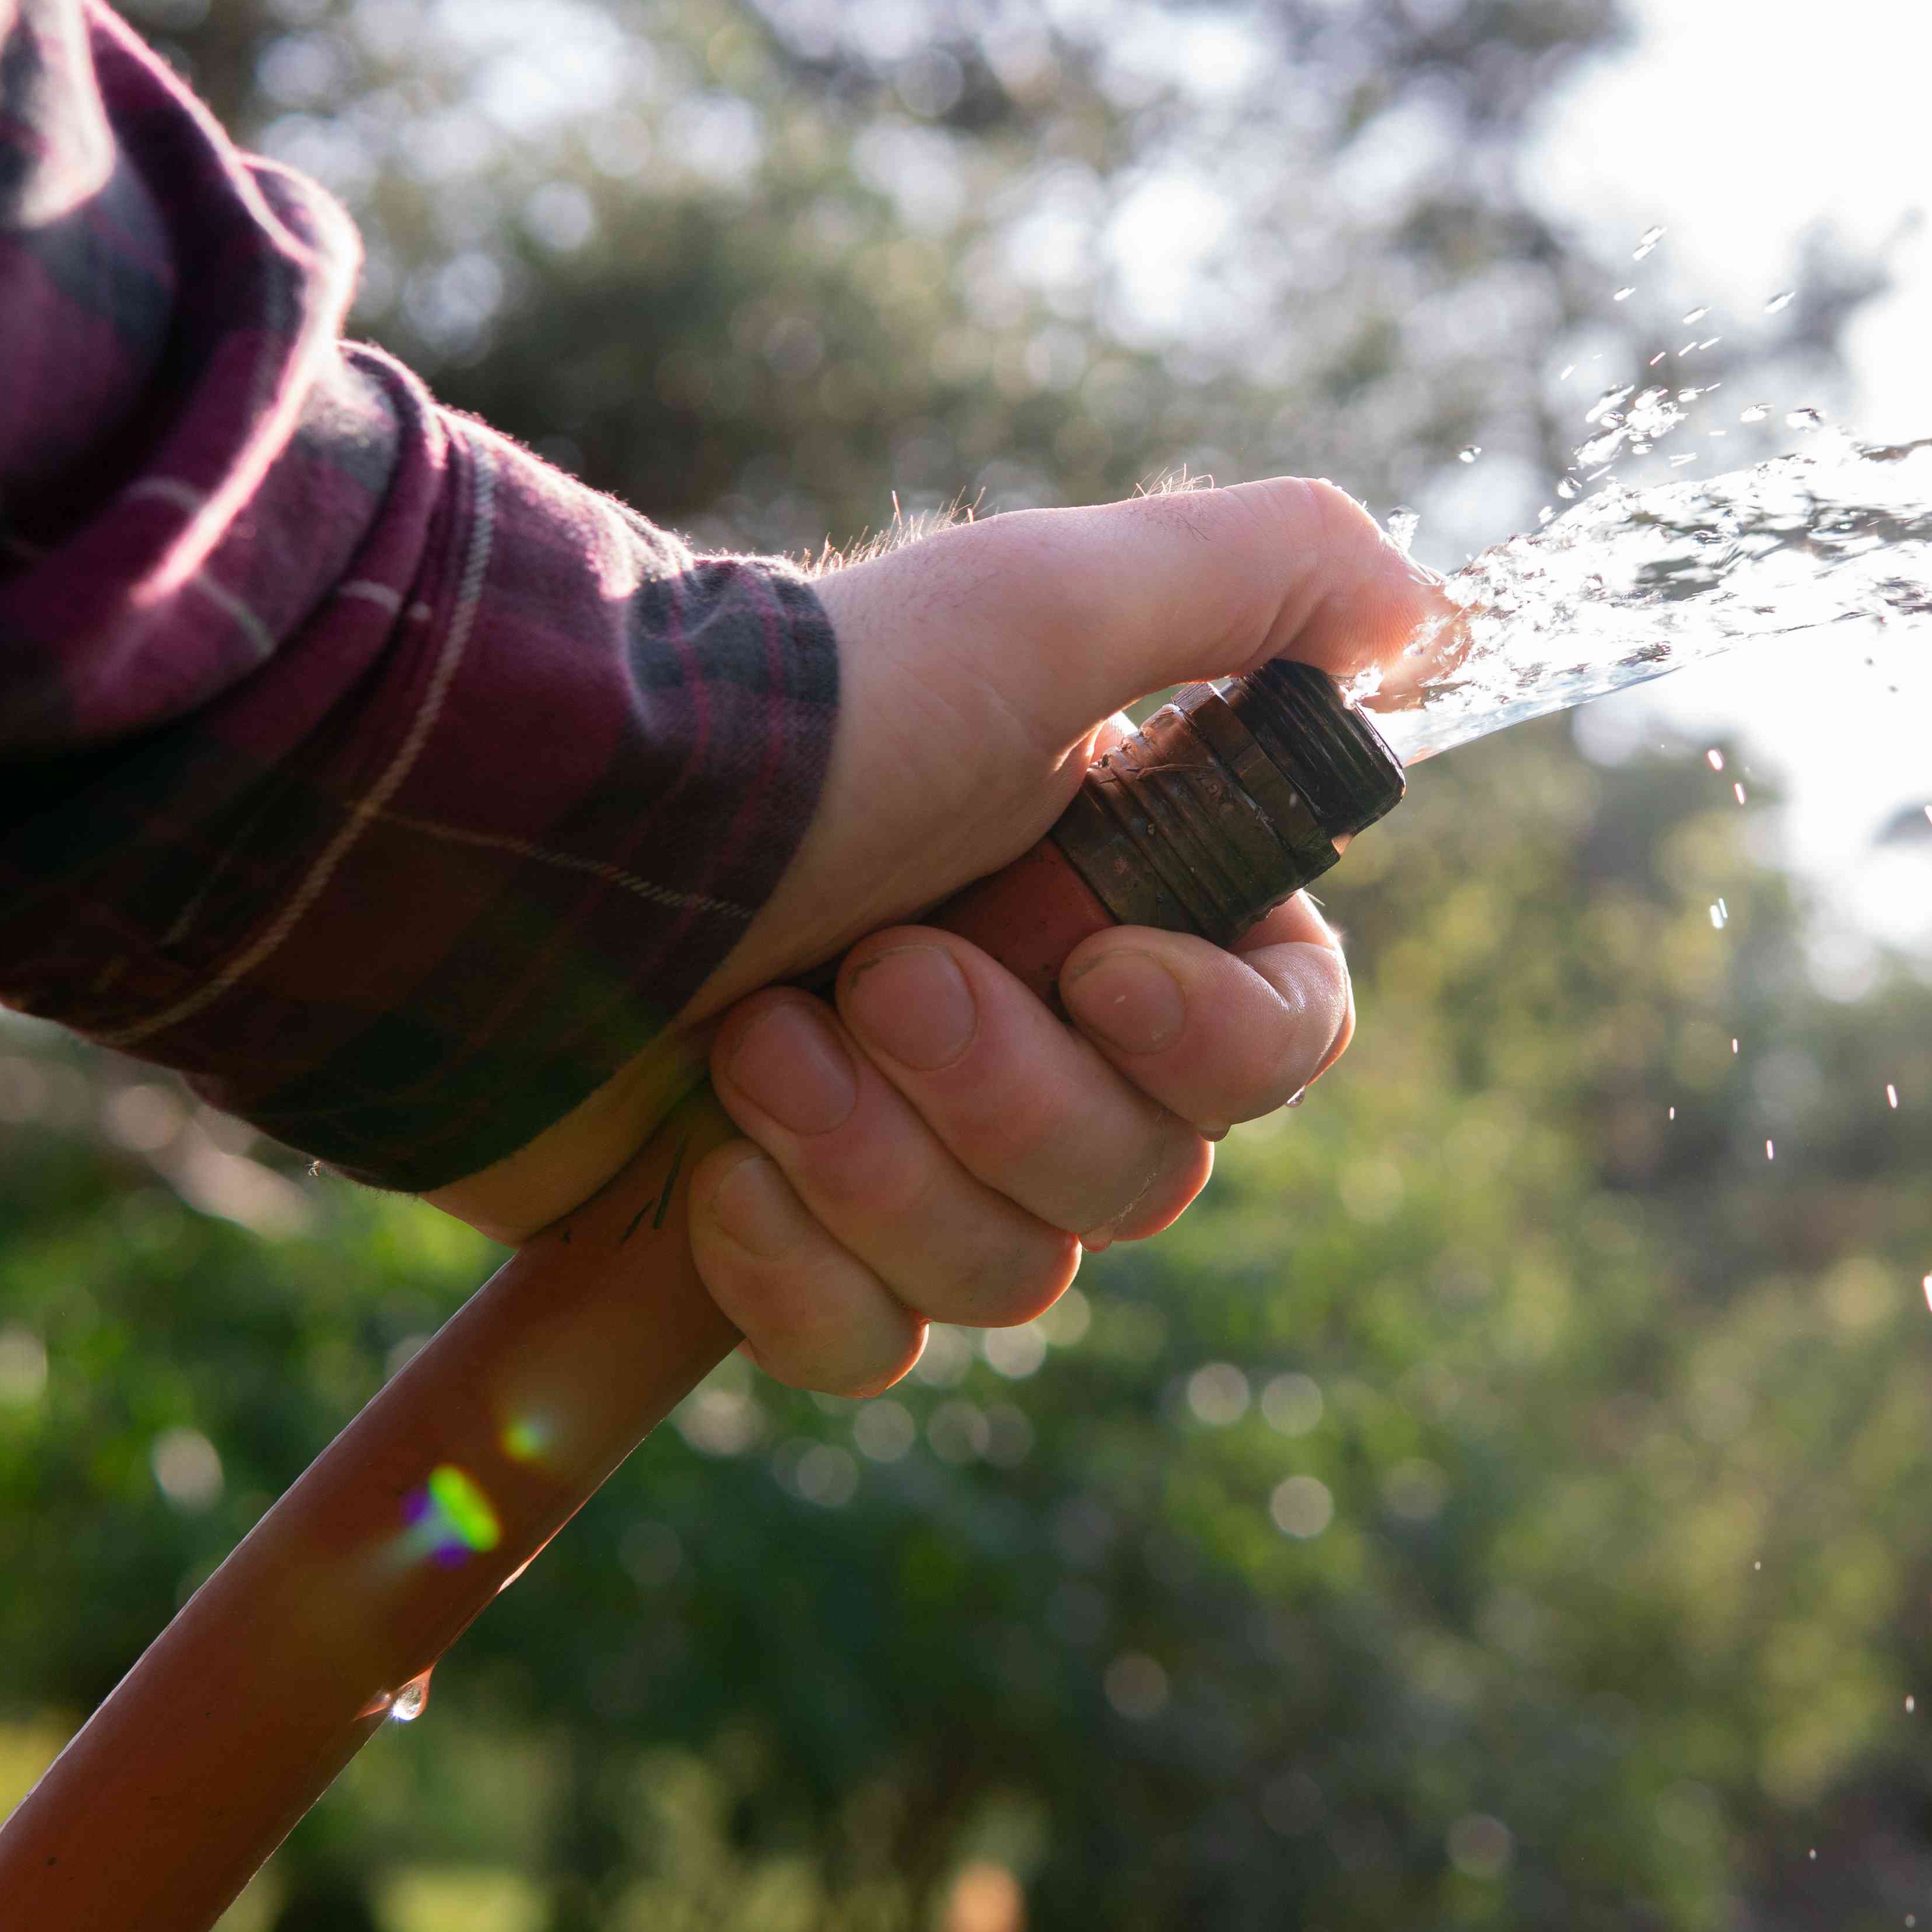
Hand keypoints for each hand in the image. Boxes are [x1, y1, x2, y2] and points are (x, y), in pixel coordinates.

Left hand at [428, 478, 1448, 1391]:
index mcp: (1117, 891)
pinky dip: (794, 1269)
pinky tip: (708, 1169)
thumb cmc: (790, 718)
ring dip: (882, 1163)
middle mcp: (1033, 1024)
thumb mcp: (1040, 601)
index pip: (1283, 1033)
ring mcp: (904, 1145)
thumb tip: (1428, 611)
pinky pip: (871, 1349)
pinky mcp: (778, 1244)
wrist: (503, 834)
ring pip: (1016, 1275)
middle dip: (1006, 1090)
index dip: (1221, 1041)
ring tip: (757, 1041)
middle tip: (875, 970)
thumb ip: (1259, 582)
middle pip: (1148, 1177)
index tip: (1104, 977)